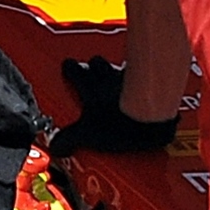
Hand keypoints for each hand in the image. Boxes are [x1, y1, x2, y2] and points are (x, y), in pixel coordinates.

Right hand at [51, 58, 178, 160]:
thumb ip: (69, 140)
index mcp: (90, 87)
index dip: (70, 69)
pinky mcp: (151, 82)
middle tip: (91, 71)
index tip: (68, 68)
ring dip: (115, 71)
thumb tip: (56, 145)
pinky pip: (144, 77)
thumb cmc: (121, 120)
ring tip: (116, 79)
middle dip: (93, 66)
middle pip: (96, 63)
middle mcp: (108, 77)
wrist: (152, 114)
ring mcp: (130, 77)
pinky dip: (143, 80)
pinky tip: (145, 89)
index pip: (73, 70)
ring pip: (118, 66)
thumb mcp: (87, 135)